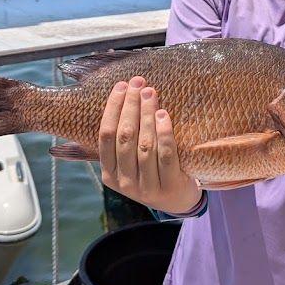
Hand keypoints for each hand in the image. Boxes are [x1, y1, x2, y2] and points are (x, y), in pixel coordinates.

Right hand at [99, 77, 202, 214]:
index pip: (106, 135)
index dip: (113, 108)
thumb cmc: (151, 172)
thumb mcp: (130, 162)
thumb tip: (123, 94)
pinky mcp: (169, 186)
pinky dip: (164, 133)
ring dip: (146, 115)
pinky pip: (165, 155)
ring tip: (151, 93)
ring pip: (144, 145)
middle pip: (125, 137)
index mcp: (109, 173)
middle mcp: (124, 182)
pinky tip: (163, 115)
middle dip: (131, 106)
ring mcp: (146, 187)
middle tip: (138, 83)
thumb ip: (123, 139)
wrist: (178, 201)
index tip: (121, 86)